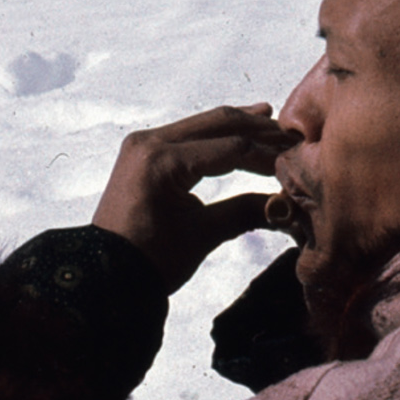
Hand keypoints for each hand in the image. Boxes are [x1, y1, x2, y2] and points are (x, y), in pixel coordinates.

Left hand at [92, 103, 296, 292]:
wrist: (104, 275)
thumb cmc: (150, 261)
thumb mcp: (202, 235)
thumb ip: (245, 212)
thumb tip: (286, 203)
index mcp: (162, 161)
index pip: (231, 148)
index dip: (267, 154)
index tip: (295, 162)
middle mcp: (150, 142)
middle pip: (217, 124)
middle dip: (257, 130)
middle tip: (292, 136)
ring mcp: (144, 144)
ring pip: (203, 125)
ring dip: (239, 126)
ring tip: (273, 125)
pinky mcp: (143, 153)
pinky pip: (188, 136)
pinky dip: (216, 136)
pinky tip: (240, 129)